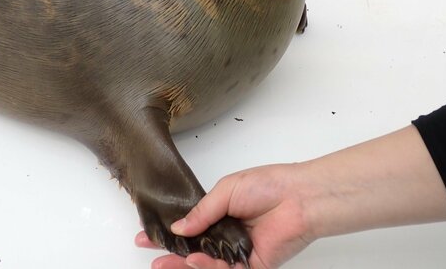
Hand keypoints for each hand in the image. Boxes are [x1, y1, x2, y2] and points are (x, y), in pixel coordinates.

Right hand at [136, 126, 445, 267]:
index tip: (146, 234)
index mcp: (221, 214)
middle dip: (169, 255)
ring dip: (183, 264)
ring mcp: (238, 251)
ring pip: (205, 264)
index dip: (168, 231)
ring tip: (162, 262)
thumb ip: (201, 212)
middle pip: (193, 250)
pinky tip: (192, 260)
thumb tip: (178, 226)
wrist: (299, 197)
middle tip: (149, 255)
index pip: (189, 227)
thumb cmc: (269, 186)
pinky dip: (207, 266)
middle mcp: (227, 234)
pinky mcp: (251, 265)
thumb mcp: (225, 191)